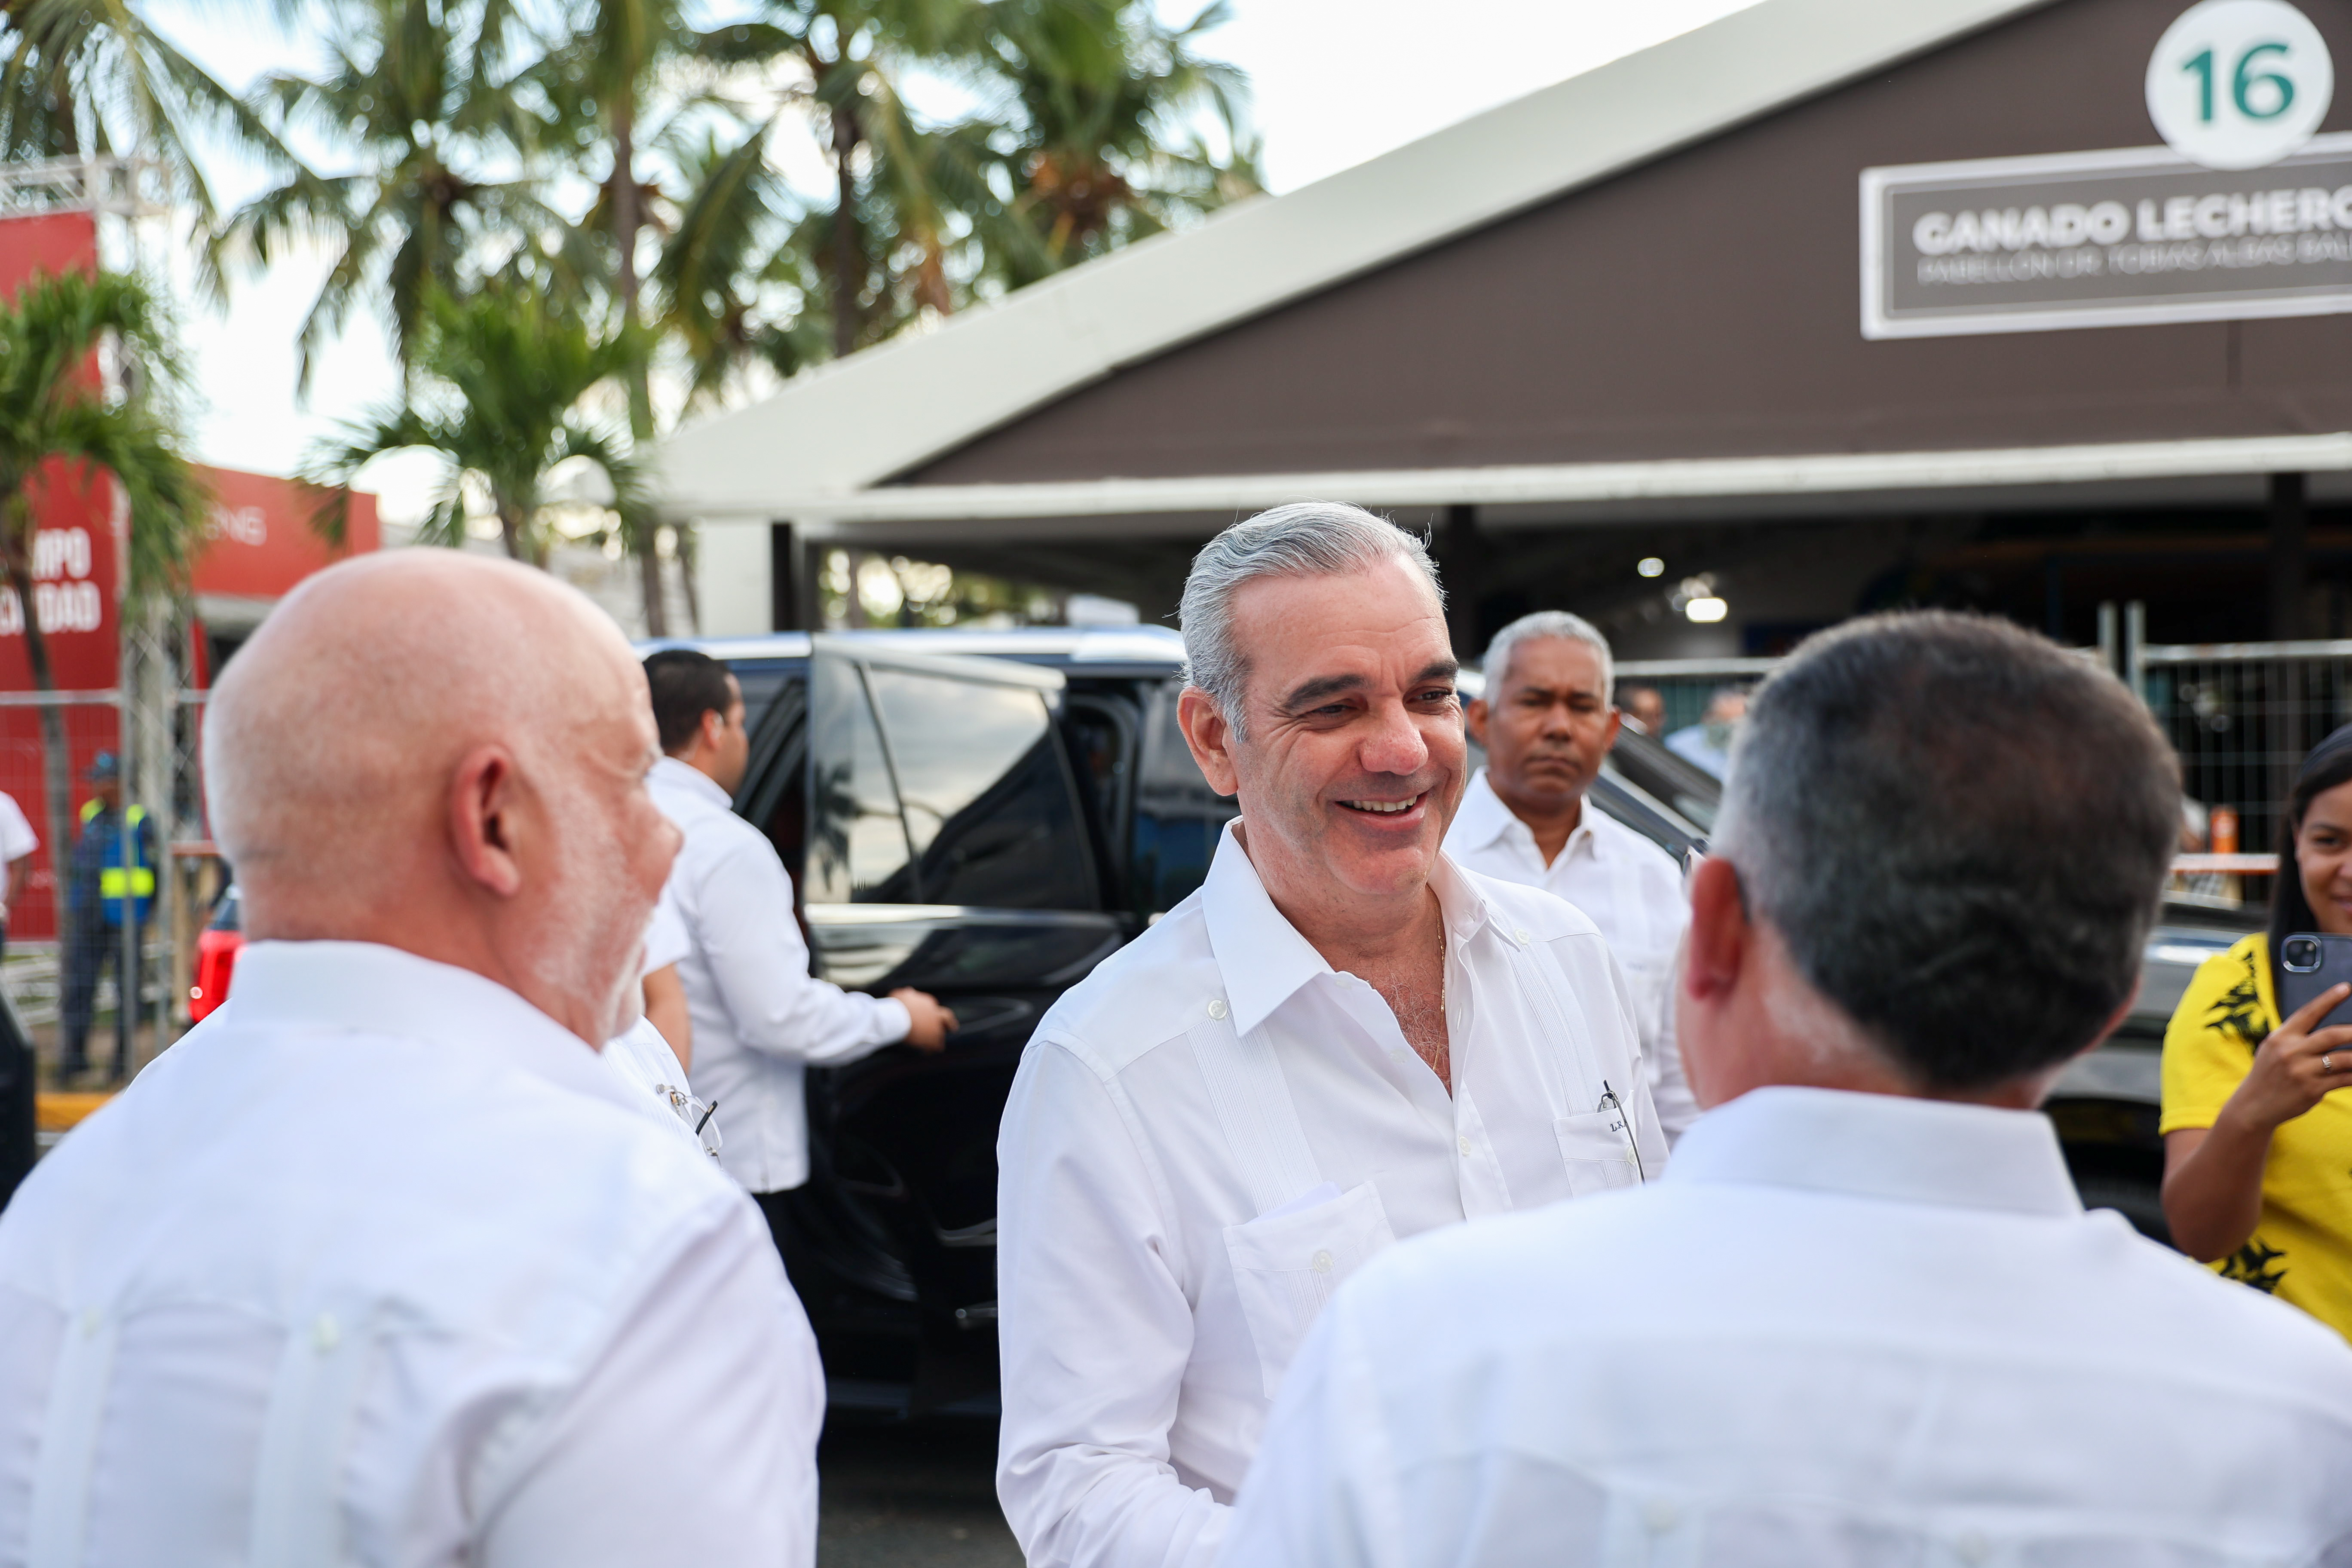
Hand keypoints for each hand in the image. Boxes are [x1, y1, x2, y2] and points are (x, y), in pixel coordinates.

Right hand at [892, 987, 957, 1051]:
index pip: (934, 1008)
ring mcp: (935, 1028)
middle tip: (954, 1028)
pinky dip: (931, 1049)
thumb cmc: (897, 1005)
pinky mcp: (932, 1039)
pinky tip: (927, 1052)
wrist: (899, 1017)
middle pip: (947, 1018)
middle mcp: (935, 1015)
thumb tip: (909, 990)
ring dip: (938, 1040)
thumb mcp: (901, 995)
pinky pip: (935, 1047)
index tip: (929, 1017)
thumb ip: (907, 994)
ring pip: (940, 1035)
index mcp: (929, 1003)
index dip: (932, 1014)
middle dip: (951, 1023)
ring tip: (938, 1047)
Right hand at [2224, 982, 2351, 1131]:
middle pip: (2331, 1035)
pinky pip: (2344, 1079)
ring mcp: (2302, 1071)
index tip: (2346, 987)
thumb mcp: (2273, 1049)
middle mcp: (2291, 1051)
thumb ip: (2297, 1037)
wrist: (2253, 1105)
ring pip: (2343, 1059)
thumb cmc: (2268, 1074)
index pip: (2308, 1012)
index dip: (2329, 999)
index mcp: (2281, 1036)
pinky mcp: (2312, 1090)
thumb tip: (2330, 1031)